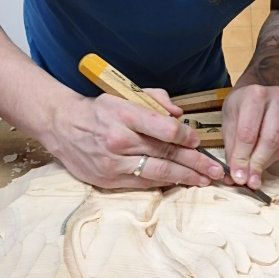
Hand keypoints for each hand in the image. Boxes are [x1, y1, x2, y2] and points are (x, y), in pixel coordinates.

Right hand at [47, 90, 223, 188]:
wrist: (62, 125)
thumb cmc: (100, 109)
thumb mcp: (125, 94)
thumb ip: (155, 100)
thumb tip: (179, 114)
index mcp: (124, 114)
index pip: (163, 128)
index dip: (186, 136)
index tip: (199, 140)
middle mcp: (119, 139)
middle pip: (165, 153)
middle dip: (195, 163)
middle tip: (216, 170)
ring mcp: (113, 162)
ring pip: (157, 171)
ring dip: (184, 177)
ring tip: (204, 180)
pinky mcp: (108, 179)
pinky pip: (142, 183)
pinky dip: (163, 182)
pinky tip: (179, 182)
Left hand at [221, 85, 278, 188]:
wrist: (259, 86)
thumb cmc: (241, 103)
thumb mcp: (229, 119)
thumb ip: (232, 147)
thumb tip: (235, 175)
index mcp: (255, 95)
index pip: (248, 132)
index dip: (242, 157)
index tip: (237, 176)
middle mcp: (276, 99)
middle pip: (269, 139)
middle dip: (257, 164)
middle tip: (249, 181)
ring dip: (264, 164)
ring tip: (253, 176)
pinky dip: (271, 158)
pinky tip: (260, 163)